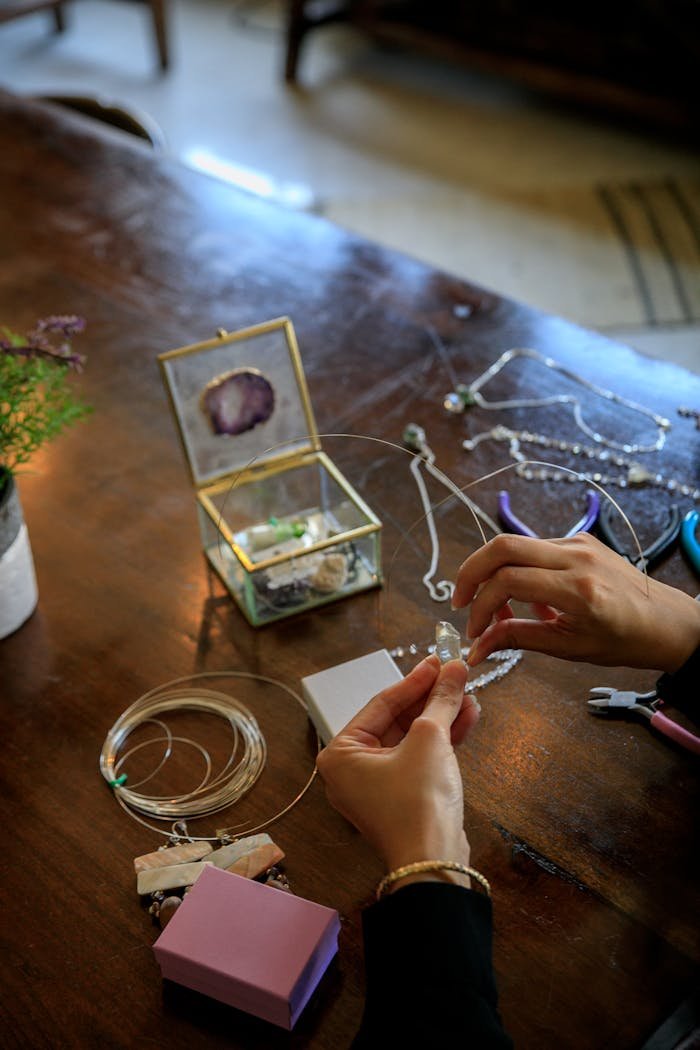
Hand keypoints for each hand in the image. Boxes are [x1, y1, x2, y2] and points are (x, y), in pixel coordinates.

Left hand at [316, 656, 478, 879]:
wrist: (434, 861)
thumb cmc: (418, 802)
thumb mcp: (430, 738)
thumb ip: (440, 699)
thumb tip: (453, 669)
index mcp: (341, 754)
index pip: (381, 703)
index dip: (414, 679)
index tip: (439, 659)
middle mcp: (352, 770)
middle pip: (397, 720)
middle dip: (431, 698)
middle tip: (455, 673)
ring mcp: (377, 786)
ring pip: (412, 739)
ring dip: (441, 716)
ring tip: (469, 693)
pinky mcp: (401, 798)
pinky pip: (419, 758)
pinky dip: (442, 740)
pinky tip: (468, 717)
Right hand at [452, 532, 699, 672]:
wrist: (668, 621)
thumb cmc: (624, 640)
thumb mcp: (569, 648)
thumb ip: (518, 640)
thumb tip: (476, 649)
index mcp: (578, 588)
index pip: (508, 581)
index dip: (480, 606)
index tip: (473, 631)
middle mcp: (576, 556)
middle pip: (502, 546)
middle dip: (471, 572)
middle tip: (460, 602)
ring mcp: (578, 542)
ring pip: (515, 544)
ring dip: (493, 573)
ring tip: (498, 611)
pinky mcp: (579, 539)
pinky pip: (534, 548)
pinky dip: (517, 570)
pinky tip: (527, 601)